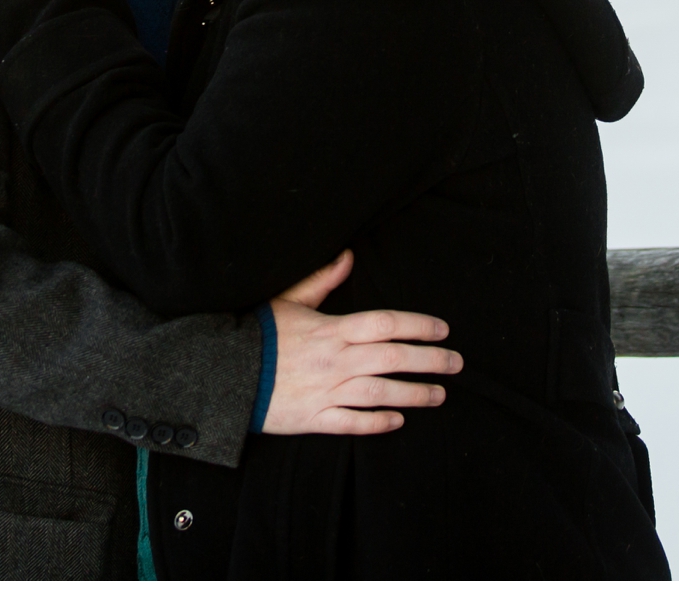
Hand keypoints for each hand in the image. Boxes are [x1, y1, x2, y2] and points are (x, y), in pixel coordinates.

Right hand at [262, 250, 459, 435]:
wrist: (222, 373)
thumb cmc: (258, 333)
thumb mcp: (288, 299)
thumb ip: (321, 280)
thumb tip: (348, 256)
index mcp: (331, 329)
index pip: (385, 324)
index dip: (418, 325)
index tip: (443, 329)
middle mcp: (335, 361)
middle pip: (392, 358)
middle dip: (430, 360)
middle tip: (456, 364)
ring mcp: (326, 392)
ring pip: (380, 394)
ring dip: (414, 394)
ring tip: (439, 394)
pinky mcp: (313, 419)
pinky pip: (352, 423)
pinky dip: (377, 423)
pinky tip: (397, 420)